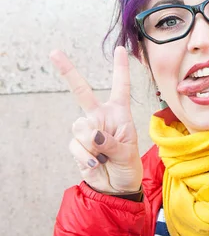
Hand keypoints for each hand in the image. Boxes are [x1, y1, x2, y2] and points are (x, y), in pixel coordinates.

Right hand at [50, 46, 142, 193]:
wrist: (116, 186)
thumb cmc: (128, 165)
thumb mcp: (127, 152)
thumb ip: (110, 141)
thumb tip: (92, 133)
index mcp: (119, 112)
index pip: (120, 86)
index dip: (121, 68)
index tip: (121, 49)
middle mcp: (101, 116)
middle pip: (81, 91)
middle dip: (68, 71)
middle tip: (54, 52)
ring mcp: (87, 129)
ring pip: (80, 126)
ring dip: (93, 144)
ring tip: (104, 156)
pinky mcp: (77, 144)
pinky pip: (76, 145)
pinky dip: (86, 156)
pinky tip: (95, 163)